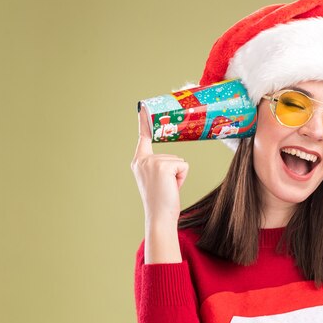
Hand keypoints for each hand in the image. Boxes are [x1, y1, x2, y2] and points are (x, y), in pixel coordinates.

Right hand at [130, 105, 188, 224]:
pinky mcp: (163, 166)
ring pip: (179, 161)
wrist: (159, 217)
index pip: (143, 137)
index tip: (143, 106)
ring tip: (168, 189)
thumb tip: (178, 163)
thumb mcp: (157, 180)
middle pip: (172, 155)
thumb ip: (160, 167)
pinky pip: (184, 166)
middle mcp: (142, 159)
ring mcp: (152, 162)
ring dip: (178, 176)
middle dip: (174, 172)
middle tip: (165, 188)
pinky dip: (182, 178)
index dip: (144, 122)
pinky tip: (172, 188)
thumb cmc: (161, 202)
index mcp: (139, 161)